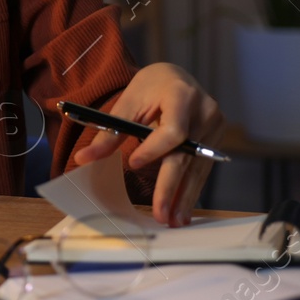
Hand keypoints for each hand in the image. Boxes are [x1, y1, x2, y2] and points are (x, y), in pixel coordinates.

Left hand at [66, 62, 223, 227]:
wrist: (175, 78)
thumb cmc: (149, 89)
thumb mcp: (127, 104)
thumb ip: (110, 132)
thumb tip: (83, 158)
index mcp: (181, 94)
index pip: (172, 130)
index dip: (154, 149)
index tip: (134, 164)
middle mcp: (204, 111)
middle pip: (187, 155)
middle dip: (171, 187)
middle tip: (160, 214)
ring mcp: (214, 126)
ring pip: (197, 167)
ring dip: (184, 196)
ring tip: (173, 221)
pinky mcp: (216, 140)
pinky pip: (202, 169)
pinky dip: (190, 189)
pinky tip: (183, 209)